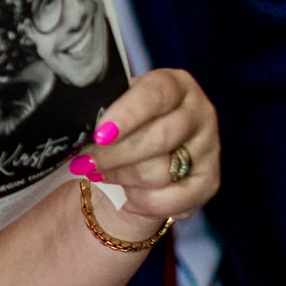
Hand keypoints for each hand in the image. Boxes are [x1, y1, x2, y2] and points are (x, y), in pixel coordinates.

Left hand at [82, 68, 220, 234]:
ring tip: (104, 174)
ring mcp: (209, 148)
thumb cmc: (122, 128)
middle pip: (159, 137)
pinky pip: (173, 199)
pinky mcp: (210, 181)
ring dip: (124, 177)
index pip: (156, 94)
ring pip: (162, 171)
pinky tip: (128, 195)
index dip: (127, 114)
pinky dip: (143, 201)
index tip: (101, 133)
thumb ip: (102, 111)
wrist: (139, 159)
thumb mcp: (114, 109)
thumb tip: (74, 128)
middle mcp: (199, 112)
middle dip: (115, 155)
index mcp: (174, 84)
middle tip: (85, 162)